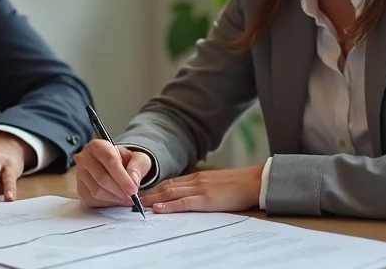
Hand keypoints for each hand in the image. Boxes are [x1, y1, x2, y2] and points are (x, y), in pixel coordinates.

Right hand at [75, 139, 151, 207]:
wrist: (116, 167)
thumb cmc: (126, 161)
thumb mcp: (138, 158)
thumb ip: (138, 166)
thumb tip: (133, 180)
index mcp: (98, 146)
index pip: (110, 160)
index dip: (122, 177)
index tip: (133, 189)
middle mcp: (85, 158)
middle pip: (102, 178)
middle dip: (120, 190)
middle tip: (133, 197)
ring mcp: (80, 174)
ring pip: (97, 191)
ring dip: (115, 198)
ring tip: (127, 199)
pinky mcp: (80, 189)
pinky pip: (93, 200)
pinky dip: (108, 203)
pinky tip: (117, 200)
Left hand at [139, 166, 262, 213]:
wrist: (256, 181)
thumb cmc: (238, 185)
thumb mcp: (216, 184)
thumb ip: (201, 188)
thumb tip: (186, 196)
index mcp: (196, 177)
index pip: (169, 183)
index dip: (153, 189)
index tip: (139, 194)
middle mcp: (195, 181)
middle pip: (165, 187)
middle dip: (147, 194)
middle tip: (129, 200)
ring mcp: (200, 189)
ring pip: (170, 193)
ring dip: (152, 199)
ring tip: (137, 205)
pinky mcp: (207, 199)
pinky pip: (185, 202)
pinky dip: (170, 205)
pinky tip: (159, 208)